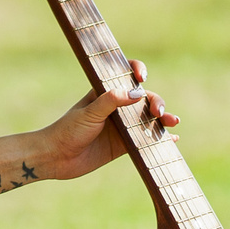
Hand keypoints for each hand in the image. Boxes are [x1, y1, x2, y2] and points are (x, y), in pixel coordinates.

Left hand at [29, 58, 176, 180]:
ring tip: (173, 122)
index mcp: (105, 92)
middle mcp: (116, 107)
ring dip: (163, 119)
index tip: (142, 78)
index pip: (125, 74)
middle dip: (155, 102)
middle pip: (143, 99)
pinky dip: (160, 139)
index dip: (137, 70)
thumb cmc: (67, 130)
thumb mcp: (88, 113)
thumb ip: (110, 101)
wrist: (56, 158)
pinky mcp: (124, 146)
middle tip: (158, 112)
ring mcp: (121, 126)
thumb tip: (137, 93)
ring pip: (148, 119)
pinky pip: (146, 140)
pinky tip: (173, 140)